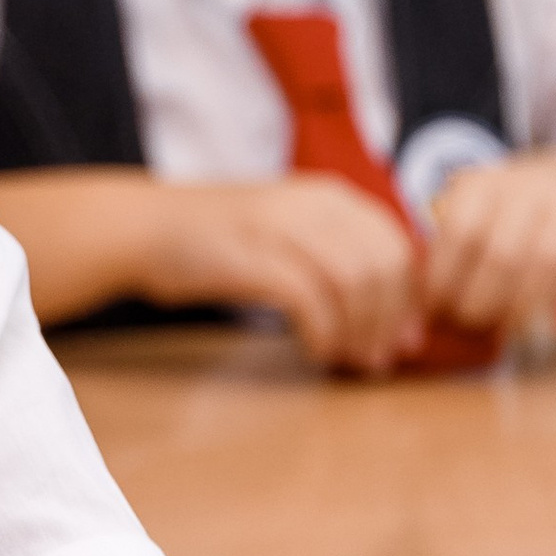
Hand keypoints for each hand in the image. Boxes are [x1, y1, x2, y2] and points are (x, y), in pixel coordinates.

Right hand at [134, 175, 425, 374]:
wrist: (147, 227)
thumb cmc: (220, 240)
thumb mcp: (289, 229)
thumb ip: (337, 253)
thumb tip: (389, 308)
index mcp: (330, 195)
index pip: (397, 245)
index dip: (408, 298)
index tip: (402, 338)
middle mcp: (313, 204)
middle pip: (383, 267)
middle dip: (389, 321)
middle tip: (377, 358)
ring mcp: (282, 228)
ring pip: (354, 283)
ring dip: (359, 332)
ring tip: (348, 360)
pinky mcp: (253, 257)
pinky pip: (311, 300)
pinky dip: (323, 333)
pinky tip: (316, 352)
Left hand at [422, 149, 555, 342]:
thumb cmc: (517, 215)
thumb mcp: (479, 214)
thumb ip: (449, 252)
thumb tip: (412, 314)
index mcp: (485, 184)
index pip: (459, 233)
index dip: (446, 277)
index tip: (439, 309)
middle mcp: (528, 187)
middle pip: (502, 254)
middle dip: (483, 299)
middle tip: (474, 324)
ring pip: (547, 262)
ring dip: (525, 306)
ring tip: (508, 331)